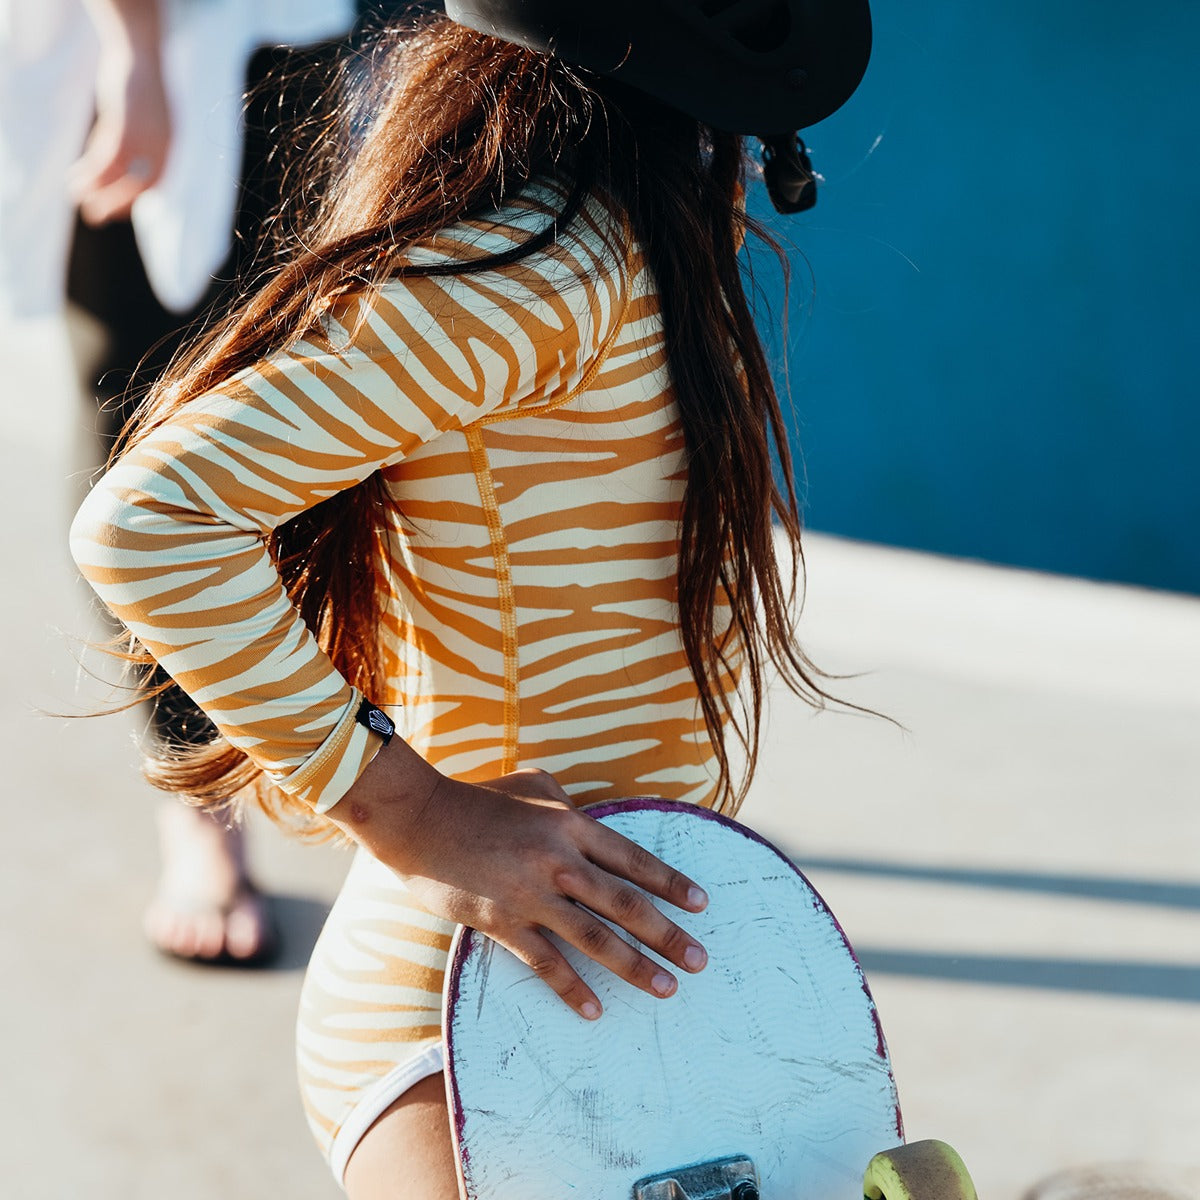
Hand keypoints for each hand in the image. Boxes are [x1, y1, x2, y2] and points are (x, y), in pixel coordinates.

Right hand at [69, 35, 170, 223]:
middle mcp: (163, 144)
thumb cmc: (137, 78)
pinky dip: (92, 175)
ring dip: (100, 192)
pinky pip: (108, 161)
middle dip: (120, 203)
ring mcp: (145, 137)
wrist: (138, 50)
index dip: (138, 197)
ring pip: (122, 176)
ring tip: (81, 202)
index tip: (121, 208)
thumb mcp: (139, 110)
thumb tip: (114, 153)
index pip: (156, 180)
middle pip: (144, 185)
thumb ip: (129, 133)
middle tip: (100, 217)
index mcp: (170, 142)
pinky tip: (76, 181)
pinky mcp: (125, 129)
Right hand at [333, 754, 708, 1019]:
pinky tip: (595, 1010)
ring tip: (666, 988)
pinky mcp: (502, 923)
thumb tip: (588, 816)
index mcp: (570, 825)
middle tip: (699, 960)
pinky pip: (545, 963)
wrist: (418, 820)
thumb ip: (566, 803)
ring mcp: (531, 895)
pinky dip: (571, 988)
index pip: (634, 859)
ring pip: (595, 939)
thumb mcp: (531, 785)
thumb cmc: (476, 797)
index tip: (700, 905)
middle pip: (625, 904)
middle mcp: (559, 861)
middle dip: (668, 935)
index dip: (670, 883)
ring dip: (635, 967)